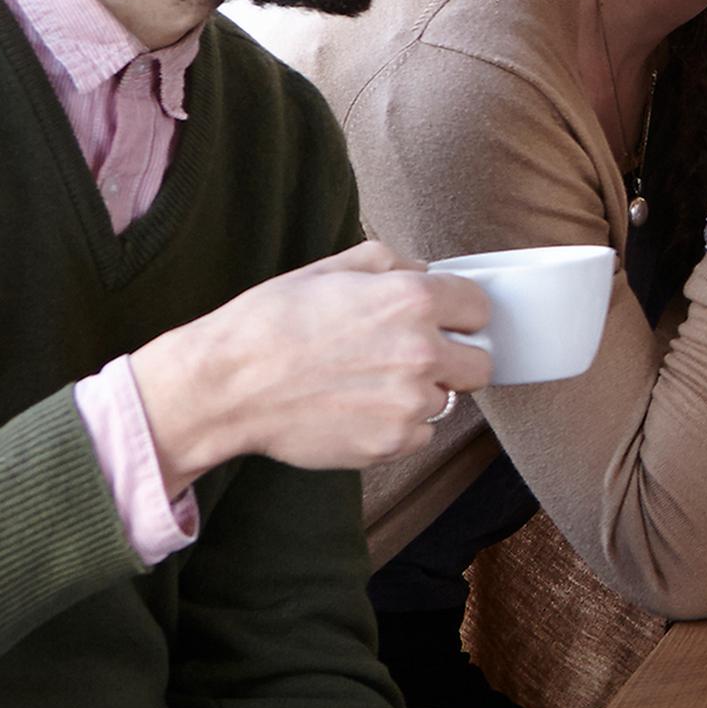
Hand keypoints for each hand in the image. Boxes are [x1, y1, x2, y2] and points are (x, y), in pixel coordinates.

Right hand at [132, 242, 492, 482]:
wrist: (225, 386)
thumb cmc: (269, 324)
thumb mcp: (330, 269)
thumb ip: (390, 264)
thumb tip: (424, 272)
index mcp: (413, 300)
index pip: (480, 308)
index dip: (460, 313)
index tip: (446, 321)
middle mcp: (423, 351)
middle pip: (480, 363)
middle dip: (454, 358)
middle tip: (411, 358)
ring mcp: (410, 403)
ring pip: (445, 401)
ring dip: (418, 395)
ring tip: (366, 385)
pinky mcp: (393, 443)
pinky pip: (419, 435)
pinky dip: (397, 427)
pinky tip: (357, 411)